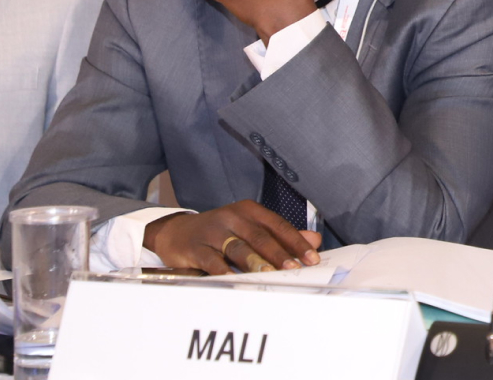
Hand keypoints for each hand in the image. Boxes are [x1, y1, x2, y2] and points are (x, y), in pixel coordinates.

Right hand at [143, 200, 322, 274]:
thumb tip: (315, 240)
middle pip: (260, 237)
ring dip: (255, 262)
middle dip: (279, 254)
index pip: (278, 225)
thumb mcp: (250, 229)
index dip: (296, 242)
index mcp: (249, 211)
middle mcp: (232, 217)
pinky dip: (225, 272)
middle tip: (294, 269)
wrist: (177, 232)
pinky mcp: (196, 247)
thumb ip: (281, 236)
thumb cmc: (222, 233)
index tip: (312, 258)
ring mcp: (213, 231)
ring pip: (238, 248)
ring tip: (269, 274)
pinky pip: (213, 261)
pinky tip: (236, 281)